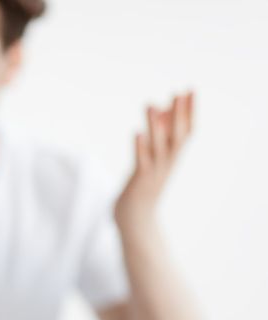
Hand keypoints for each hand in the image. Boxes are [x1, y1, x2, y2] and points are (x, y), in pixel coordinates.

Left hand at [115, 91, 193, 231]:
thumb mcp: (153, 159)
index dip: (189, 111)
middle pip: (177, 136)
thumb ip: (157, 136)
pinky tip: (137, 132)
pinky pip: (141, 162)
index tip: (190, 89)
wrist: (136, 221)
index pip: (186, 131)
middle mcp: (167, 164)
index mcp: (172, 158)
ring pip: (158, 147)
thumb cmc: (143, 188)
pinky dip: (140, 147)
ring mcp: (154, 173)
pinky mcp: (139, 182)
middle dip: (179, 114)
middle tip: (180, 91)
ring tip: (152, 103)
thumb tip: (159, 110)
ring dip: (155, 126)